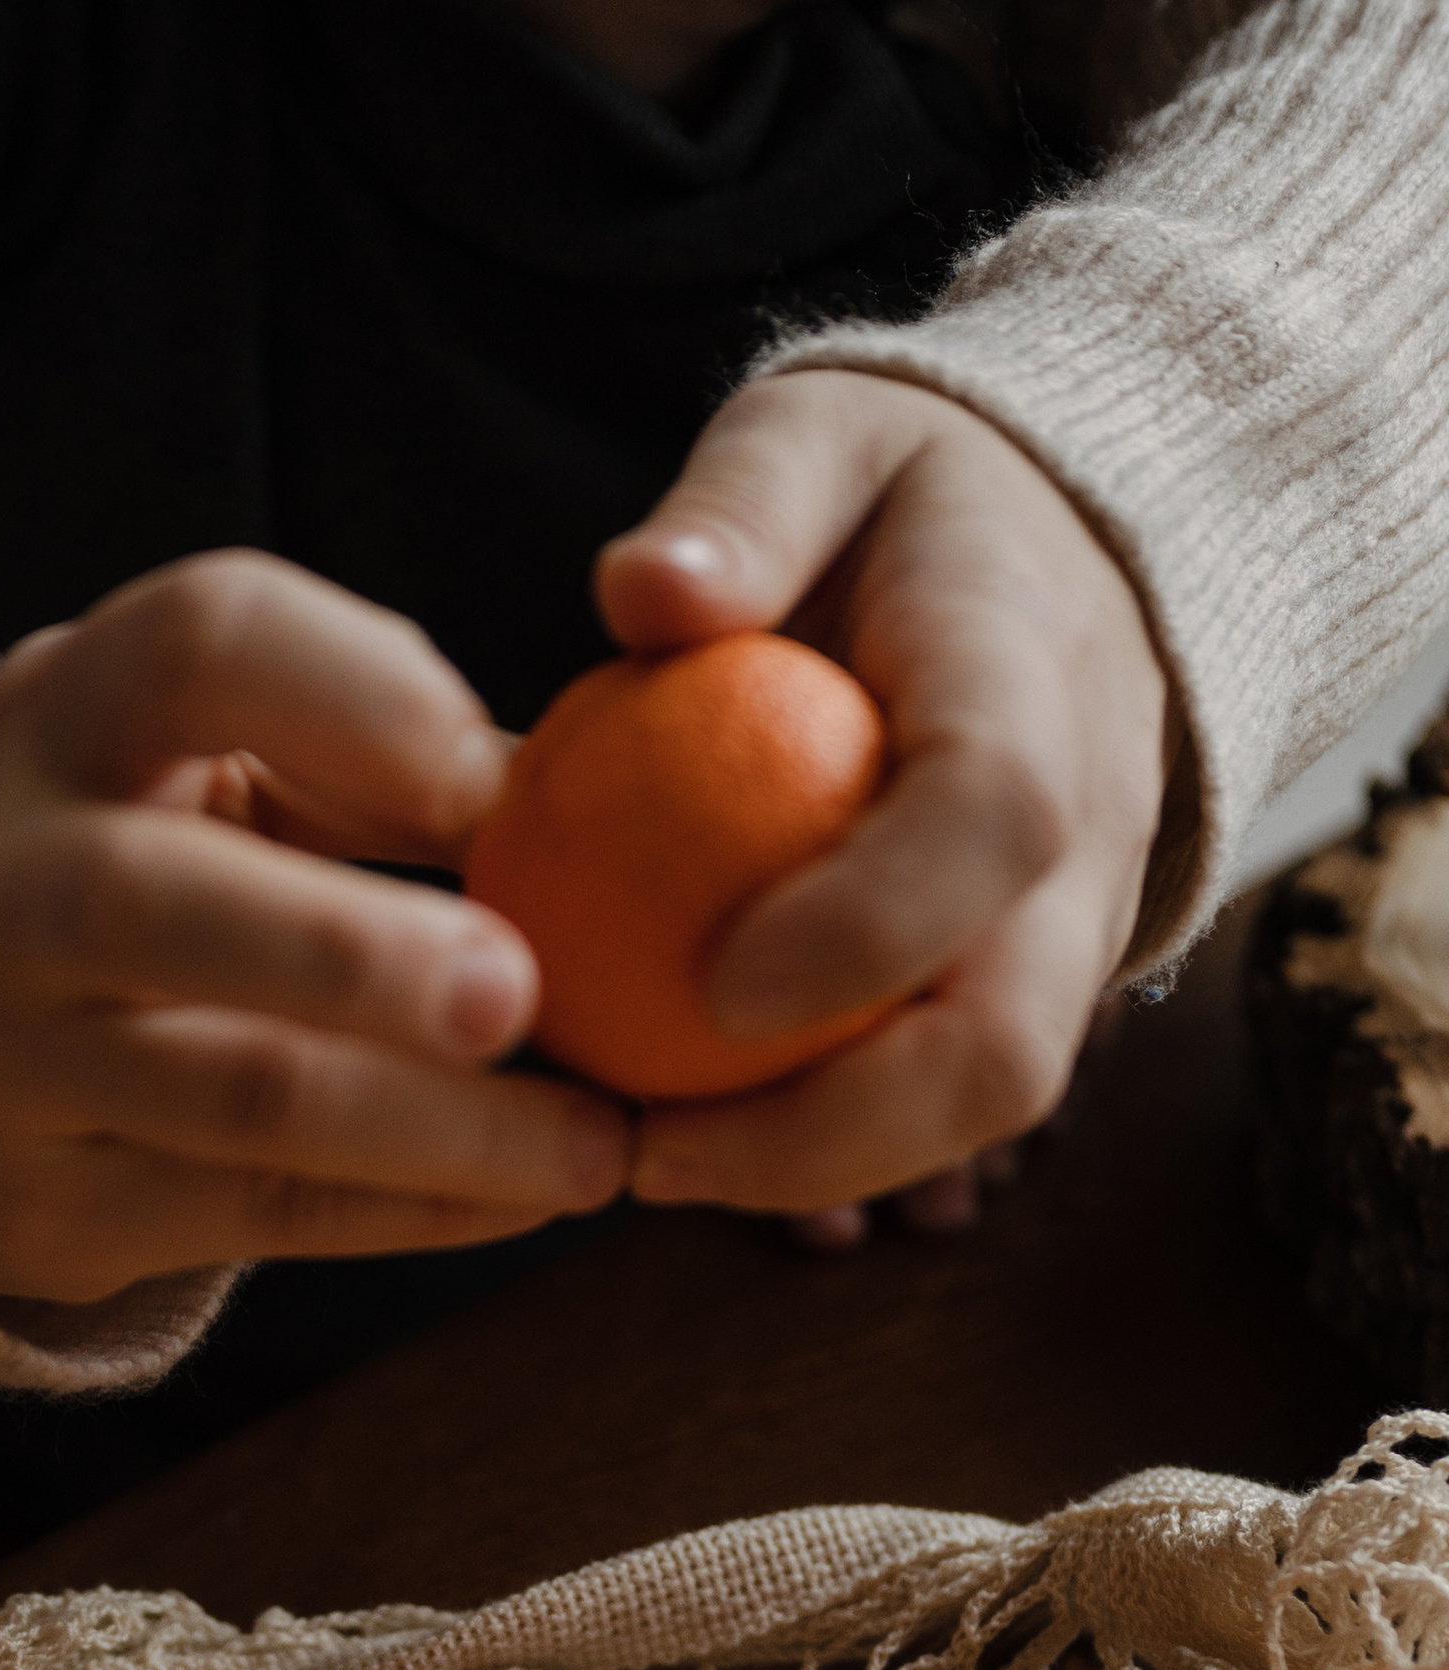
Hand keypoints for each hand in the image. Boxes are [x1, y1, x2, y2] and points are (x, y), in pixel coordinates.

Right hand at [0, 552, 627, 1301]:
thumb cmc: (110, 861)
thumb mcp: (185, 762)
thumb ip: (358, 756)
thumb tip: (577, 806)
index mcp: (61, 714)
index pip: (200, 643)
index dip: (365, 698)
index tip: (496, 787)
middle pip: (158, 900)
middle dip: (361, 953)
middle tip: (528, 994)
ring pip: (233, 1091)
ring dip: (437, 1125)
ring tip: (596, 1149)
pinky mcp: (38, 1209)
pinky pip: (252, 1215)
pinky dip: (408, 1210)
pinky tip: (524, 1199)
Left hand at [596, 368, 1171, 1217]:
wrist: (1057, 552)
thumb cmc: (904, 502)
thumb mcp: (820, 438)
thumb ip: (743, 504)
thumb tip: (643, 593)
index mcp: (1033, 682)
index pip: (992, 821)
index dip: (869, 926)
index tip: (714, 984)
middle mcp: (1088, 836)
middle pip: (1008, 1041)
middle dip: (833, 1135)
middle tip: (648, 1152)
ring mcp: (1071, 934)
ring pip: (984, 1110)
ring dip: (814, 1171)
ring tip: (645, 1163)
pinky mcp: (1028, 991)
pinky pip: (937, 1108)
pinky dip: (815, 1148)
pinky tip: (678, 1141)